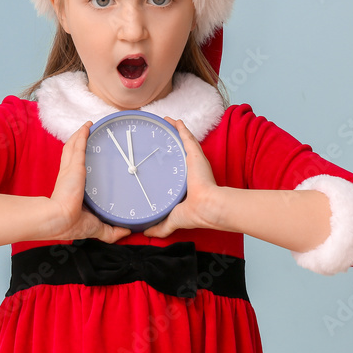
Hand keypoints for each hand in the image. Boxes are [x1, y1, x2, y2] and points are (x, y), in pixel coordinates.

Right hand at [47, 122, 131, 243]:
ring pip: (74, 147)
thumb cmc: (72, 224)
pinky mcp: (73, 165)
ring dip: (79, 136)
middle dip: (80, 144)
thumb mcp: (97, 227)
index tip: (92, 159)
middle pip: (74, 155)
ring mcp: (70, 169)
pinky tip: (88, 126)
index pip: (78, 172)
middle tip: (89, 136)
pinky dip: (81, 135)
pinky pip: (78, 145)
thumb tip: (126, 231)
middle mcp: (70, 177)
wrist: (61, 219)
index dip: (81, 163)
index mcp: (74, 190)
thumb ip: (112, 231)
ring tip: (88, 127)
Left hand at [142, 117, 220, 238]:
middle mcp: (189, 170)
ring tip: (163, 123)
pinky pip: (187, 136)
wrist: (206, 207)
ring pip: (183, 141)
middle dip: (168, 143)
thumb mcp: (172, 220)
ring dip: (174, 132)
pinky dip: (180, 127)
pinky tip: (172, 120)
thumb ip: (160, 227)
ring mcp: (194, 161)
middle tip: (156, 136)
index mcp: (185, 184)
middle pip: (178, 152)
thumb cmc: (194, 214)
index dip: (165, 165)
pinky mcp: (196, 154)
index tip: (154, 160)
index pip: (173, 171)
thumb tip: (145, 232)